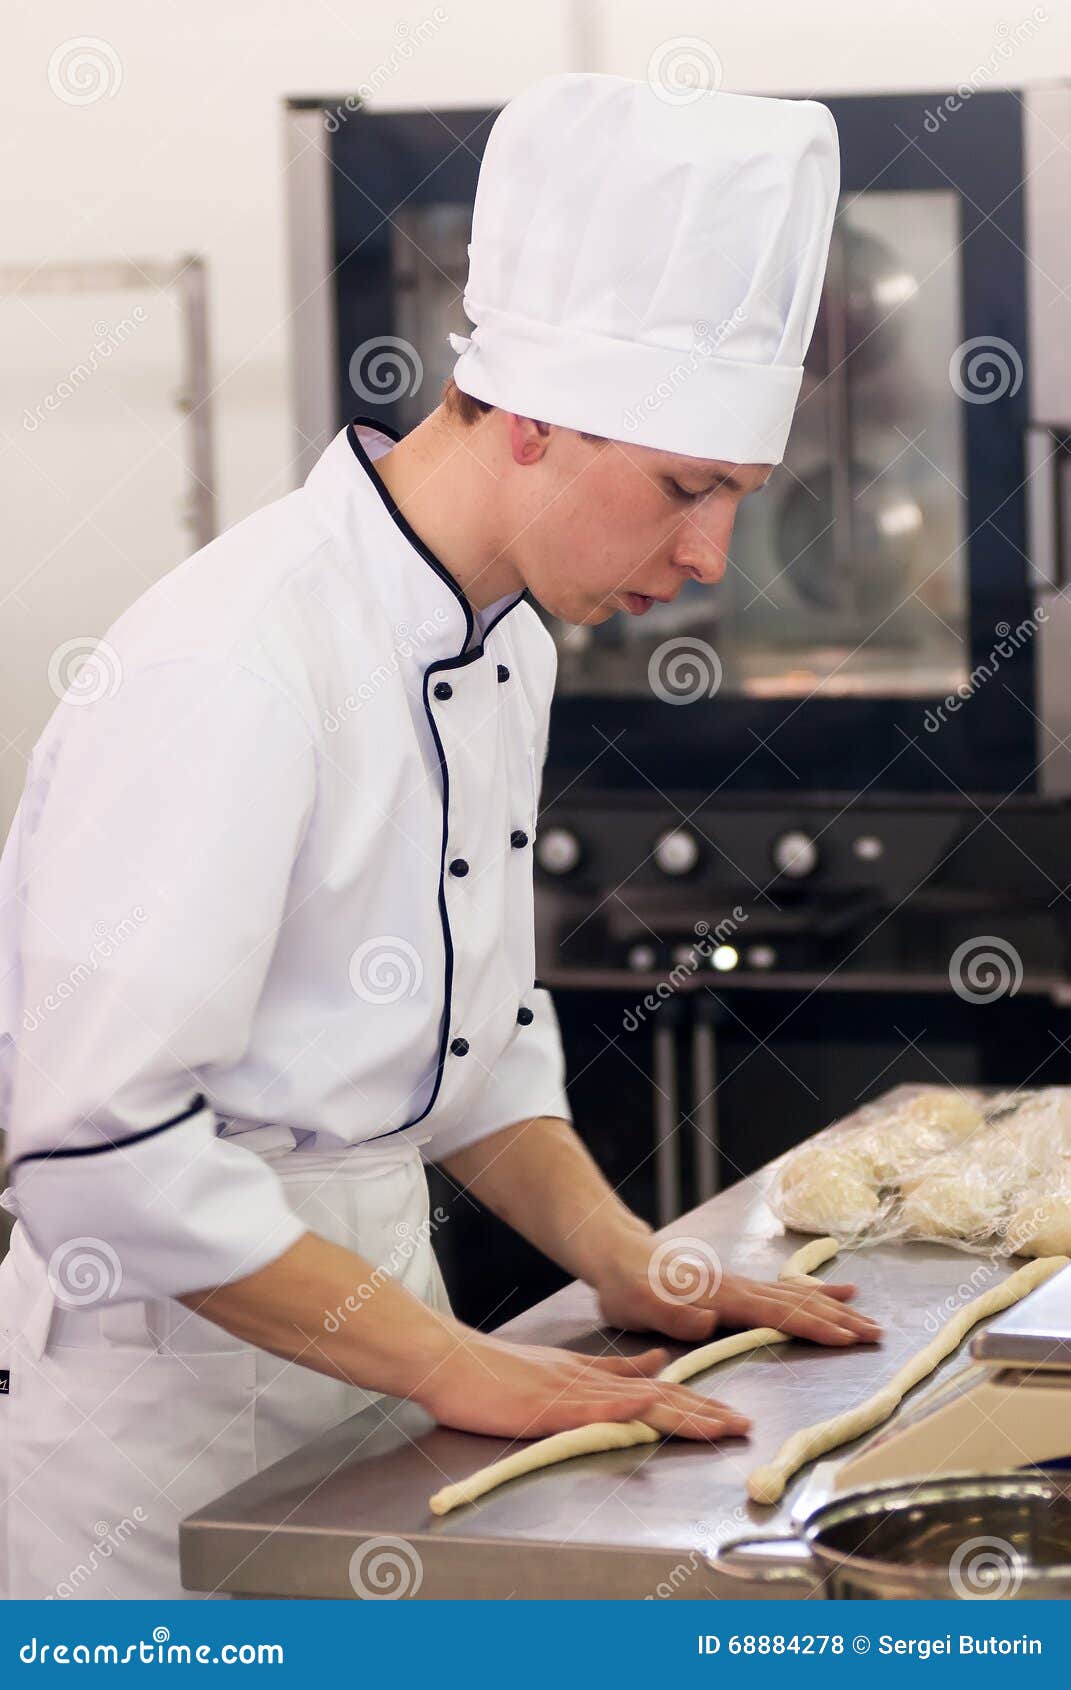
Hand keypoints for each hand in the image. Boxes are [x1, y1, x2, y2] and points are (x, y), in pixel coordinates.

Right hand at [416, 1330, 751, 1442]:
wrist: (449, 1360)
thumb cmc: (494, 1374)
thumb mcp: (559, 1370)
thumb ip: (608, 1371)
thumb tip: (657, 1365)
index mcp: (592, 1376)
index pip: (655, 1390)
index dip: (696, 1403)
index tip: (731, 1415)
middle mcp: (590, 1381)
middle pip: (658, 1398)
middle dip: (705, 1413)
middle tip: (744, 1426)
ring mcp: (570, 1392)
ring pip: (637, 1404)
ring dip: (682, 1414)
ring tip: (720, 1425)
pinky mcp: (547, 1405)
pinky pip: (592, 1405)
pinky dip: (623, 1405)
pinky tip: (650, 1408)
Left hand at [594, 1252, 883, 1347]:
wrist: (617, 1254)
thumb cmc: (626, 1286)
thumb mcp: (638, 1304)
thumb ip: (671, 1313)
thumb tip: (707, 1318)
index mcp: (720, 1297)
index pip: (774, 1314)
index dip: (811, 1327)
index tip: (846, 1338)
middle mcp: (738, 1287)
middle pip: (797, 1304)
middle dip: (838, 1320)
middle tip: (878, 1334)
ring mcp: (741, 1284)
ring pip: (797, 1297)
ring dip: (834, 1309)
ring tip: (870, 1320)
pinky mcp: (739, 1288)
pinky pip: (785, 1291)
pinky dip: (816, 1291)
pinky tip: (839, 1291)